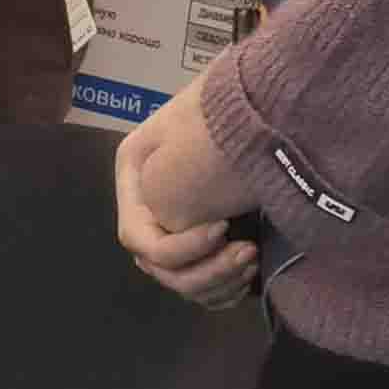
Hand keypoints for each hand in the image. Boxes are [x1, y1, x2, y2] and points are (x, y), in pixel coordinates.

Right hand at [115, 109, 257, 309]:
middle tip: (248, 252)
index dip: (182, 247)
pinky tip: (247, 275)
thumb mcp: (188, 130)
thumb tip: (178, 223)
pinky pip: (201, 287)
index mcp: (133, 180)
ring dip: (218, 282)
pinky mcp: (198, 242)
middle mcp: (145, 210)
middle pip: (159, 268)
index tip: (224, 227)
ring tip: (252, 259)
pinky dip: (222, 291)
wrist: (255, 97)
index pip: (141, 239)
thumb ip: (173, 172)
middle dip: (206, 269)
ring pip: (181, 283)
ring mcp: (170, 229)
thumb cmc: (220, 112)